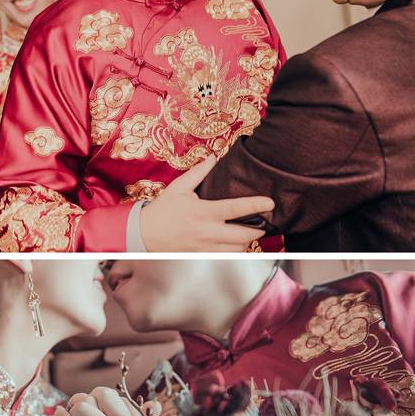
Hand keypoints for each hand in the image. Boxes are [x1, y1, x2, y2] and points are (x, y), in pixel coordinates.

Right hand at [140, 159, 272, 251]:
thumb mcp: (179, 187)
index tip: (270, 203)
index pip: (235, 208)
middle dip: (258, 230)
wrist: (144, 234)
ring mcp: (205, 247)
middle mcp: (206, 231)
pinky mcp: (202, 257)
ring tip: (249, 233)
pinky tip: (235, 245)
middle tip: (263, 223)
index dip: (255, 205)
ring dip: (247, 242)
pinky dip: (235, 252)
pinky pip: (226, 258)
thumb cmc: (163, 210)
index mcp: (203, 211)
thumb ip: (199, 172)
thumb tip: (213, 157)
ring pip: (237, 250)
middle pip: (243, 235)